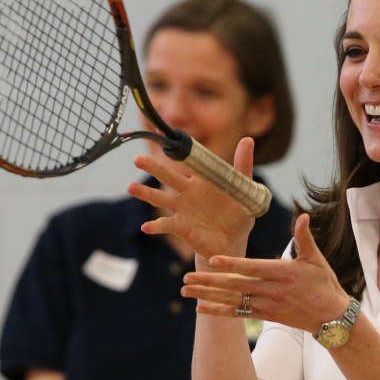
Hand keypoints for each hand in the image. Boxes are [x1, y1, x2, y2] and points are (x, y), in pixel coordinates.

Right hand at [127, 138, 255, 260]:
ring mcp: (182, 209)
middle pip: (168, 177)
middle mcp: (188, 192)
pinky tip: (146, 227)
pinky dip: (156, 226)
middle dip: (153, 168)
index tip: (162, 137)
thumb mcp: (244, 189)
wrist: (232, 242)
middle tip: (137, 159)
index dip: (175, 150)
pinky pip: (166, 225)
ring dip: (146, 194)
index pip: (187, 160)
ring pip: (161, 199)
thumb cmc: (238, 213)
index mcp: (203, 180)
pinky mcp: (181, 227)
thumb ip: (243, 165)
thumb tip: (247, 139)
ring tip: (131, 187)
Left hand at [181, 211, 349, 333]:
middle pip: (236, 285)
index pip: (253, 267)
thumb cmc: (324, 283)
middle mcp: (272, 290)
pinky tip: (201, 308)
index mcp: (283, 272)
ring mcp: (268, 305)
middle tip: (186, 277)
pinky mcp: (266, 316)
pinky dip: (219, 311)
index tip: (212, 260)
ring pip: (233, 300)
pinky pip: (239, 313)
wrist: (332, 317)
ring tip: (186, 291)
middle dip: (210, 281)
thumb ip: (304, 237)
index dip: (232, 264)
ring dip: (208, 295)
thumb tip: (303, 215)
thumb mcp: (316, 259)